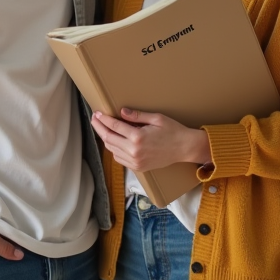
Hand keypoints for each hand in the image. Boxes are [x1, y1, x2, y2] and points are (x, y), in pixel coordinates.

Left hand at [91, 108, 211, 171]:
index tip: (97, 114)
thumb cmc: (173, 131)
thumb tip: (121, 112)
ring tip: (103, 128)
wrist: (184, 148)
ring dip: (106, 138)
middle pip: (109, 139)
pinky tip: (113, 141)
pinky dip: (113, 149)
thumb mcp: (156, 118)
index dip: (103, 119)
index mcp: (138, 137)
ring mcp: (135, 161)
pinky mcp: (138, 167)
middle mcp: (134, 151)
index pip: (114, 127)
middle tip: (95, 119)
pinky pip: (119, 158)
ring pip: (112, 150)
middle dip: (100, 128)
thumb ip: (137, 116)